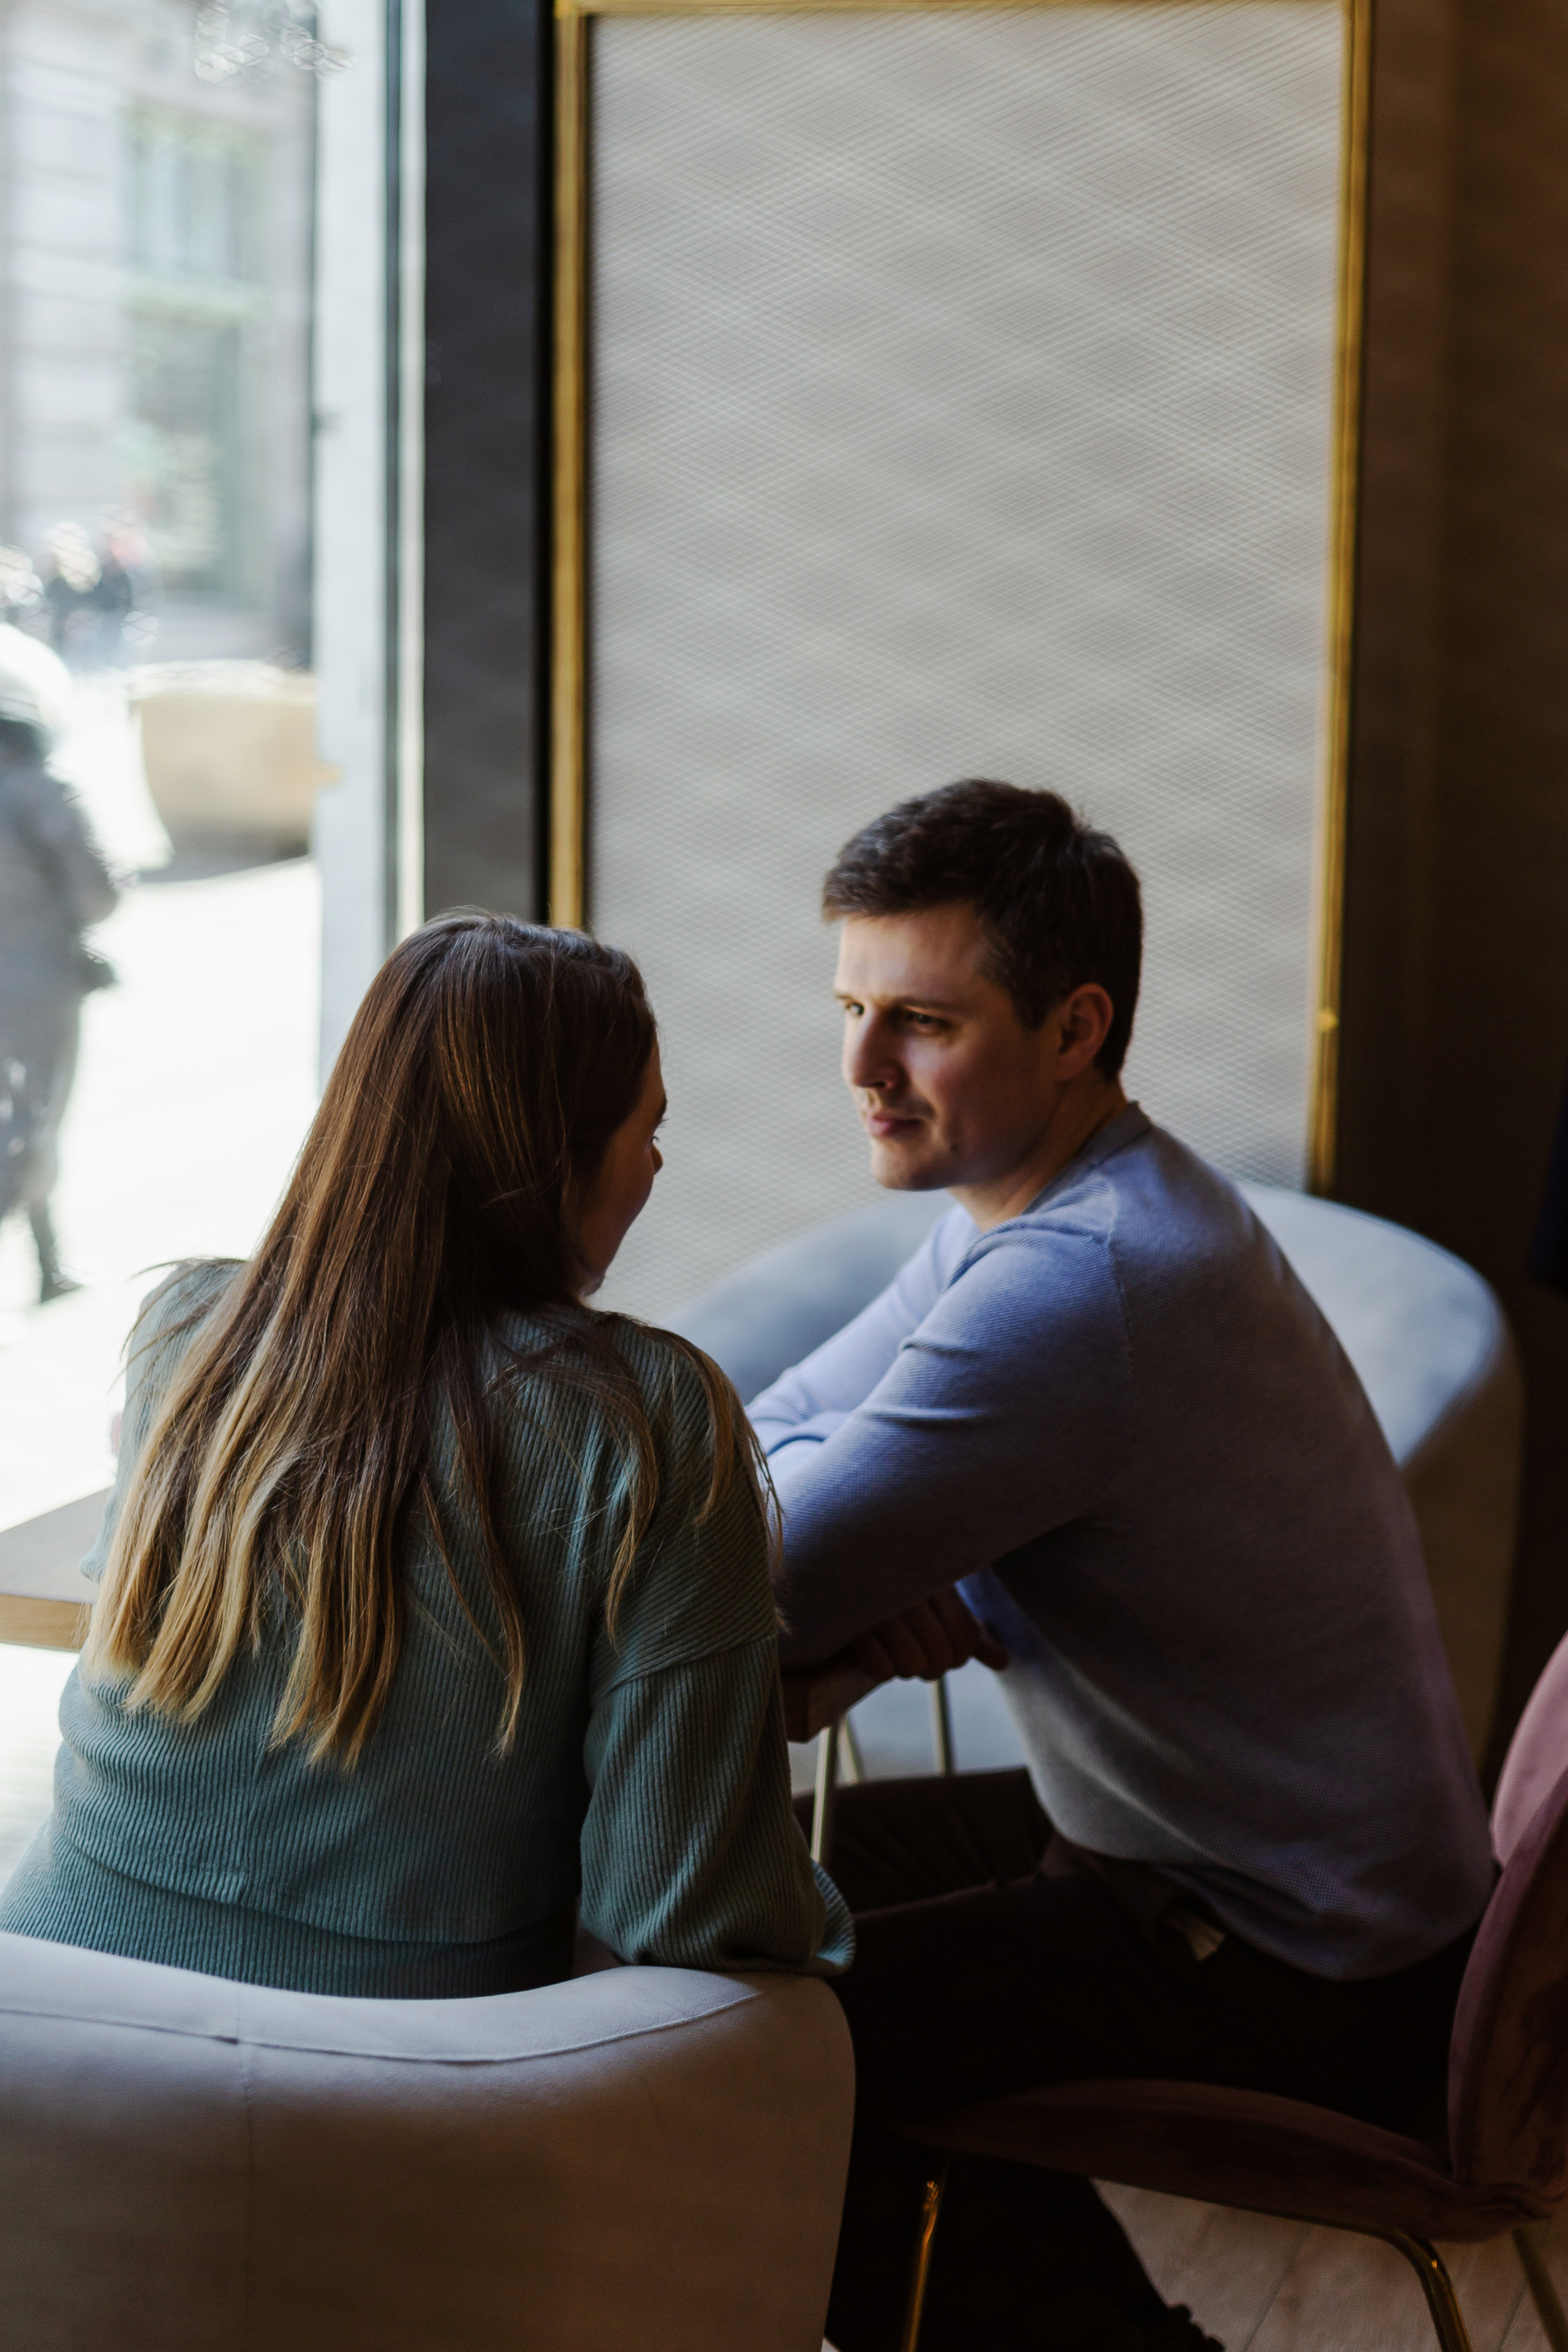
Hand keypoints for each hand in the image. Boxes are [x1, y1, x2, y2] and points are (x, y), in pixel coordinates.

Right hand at [847, 1588, 1007, 1684]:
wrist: (837, 1565)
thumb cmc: (895, 1591)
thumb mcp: (936, 1604)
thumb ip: (967, 1633)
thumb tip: (1002, 1662)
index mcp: (937, 1577)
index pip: (967, 1638)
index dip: (959, 1656)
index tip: (944, 1653)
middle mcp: (911, 1587)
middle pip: (941, 1655)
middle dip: (932, 1667)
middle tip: (917, 1655)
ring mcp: (879, 1603)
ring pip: (912, 1665)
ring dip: (904, 1668)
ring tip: (894, 1651)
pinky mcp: (847, 1621)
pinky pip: (880, 1669)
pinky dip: (879, 1669)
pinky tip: (872, 1652)